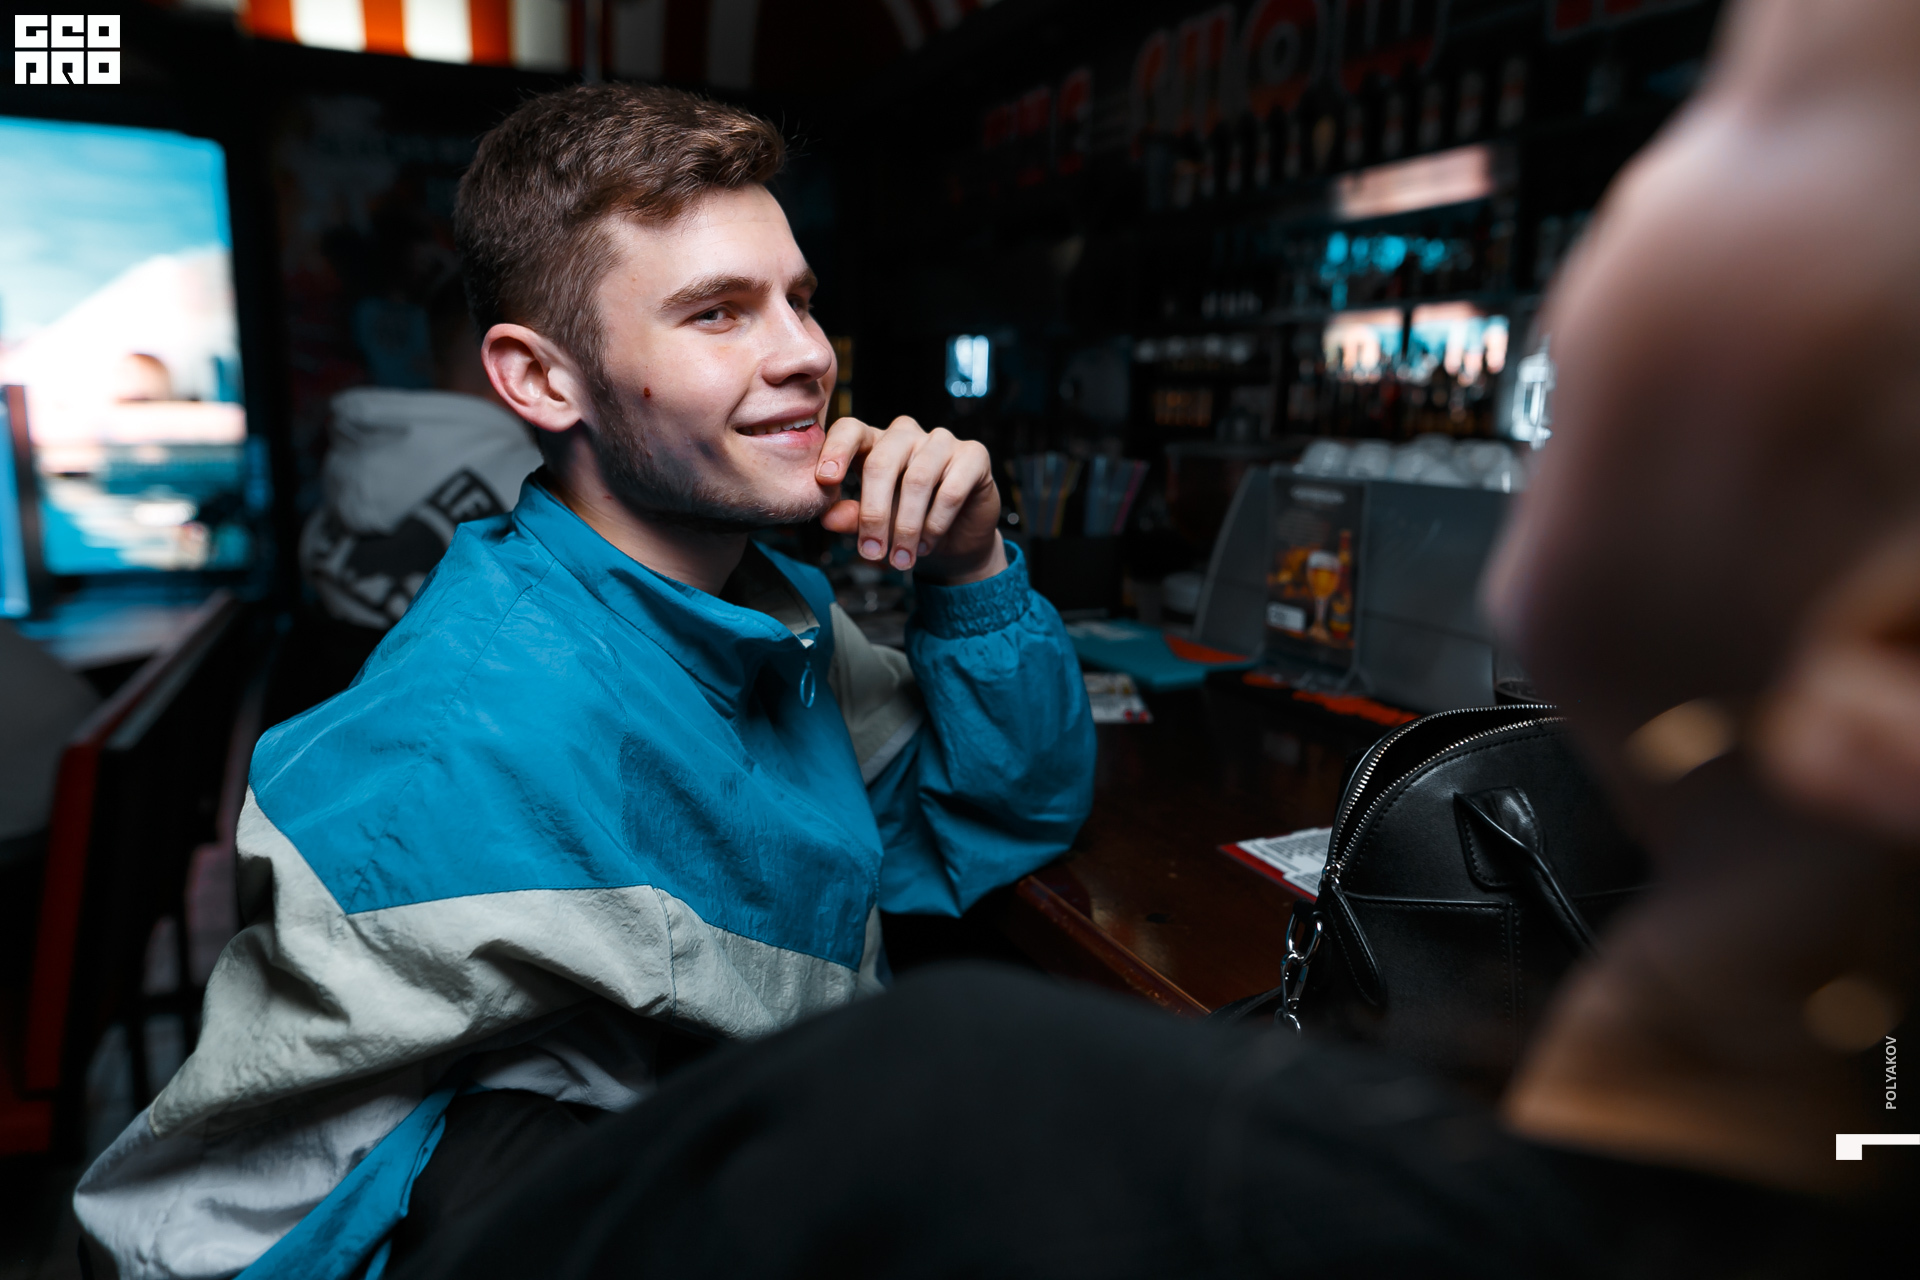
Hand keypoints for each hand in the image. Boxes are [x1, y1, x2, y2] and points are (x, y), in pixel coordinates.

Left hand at [816, 416, 1005, 582]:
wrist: (956, 541)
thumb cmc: (908, 524)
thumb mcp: (875, 524)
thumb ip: (852, 517)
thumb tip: (827, 518)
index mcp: (874, 442)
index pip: (850, 430)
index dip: (836, 451)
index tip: (825, 481)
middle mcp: (906, 435)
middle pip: (881, 462)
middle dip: (873, 513)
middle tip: (871, 551)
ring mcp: (941, 441)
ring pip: (916, 479)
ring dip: (906, 526)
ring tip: (901, 559)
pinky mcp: (973, 456)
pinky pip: (951, 490)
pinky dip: (935, 524)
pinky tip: (926, 545)